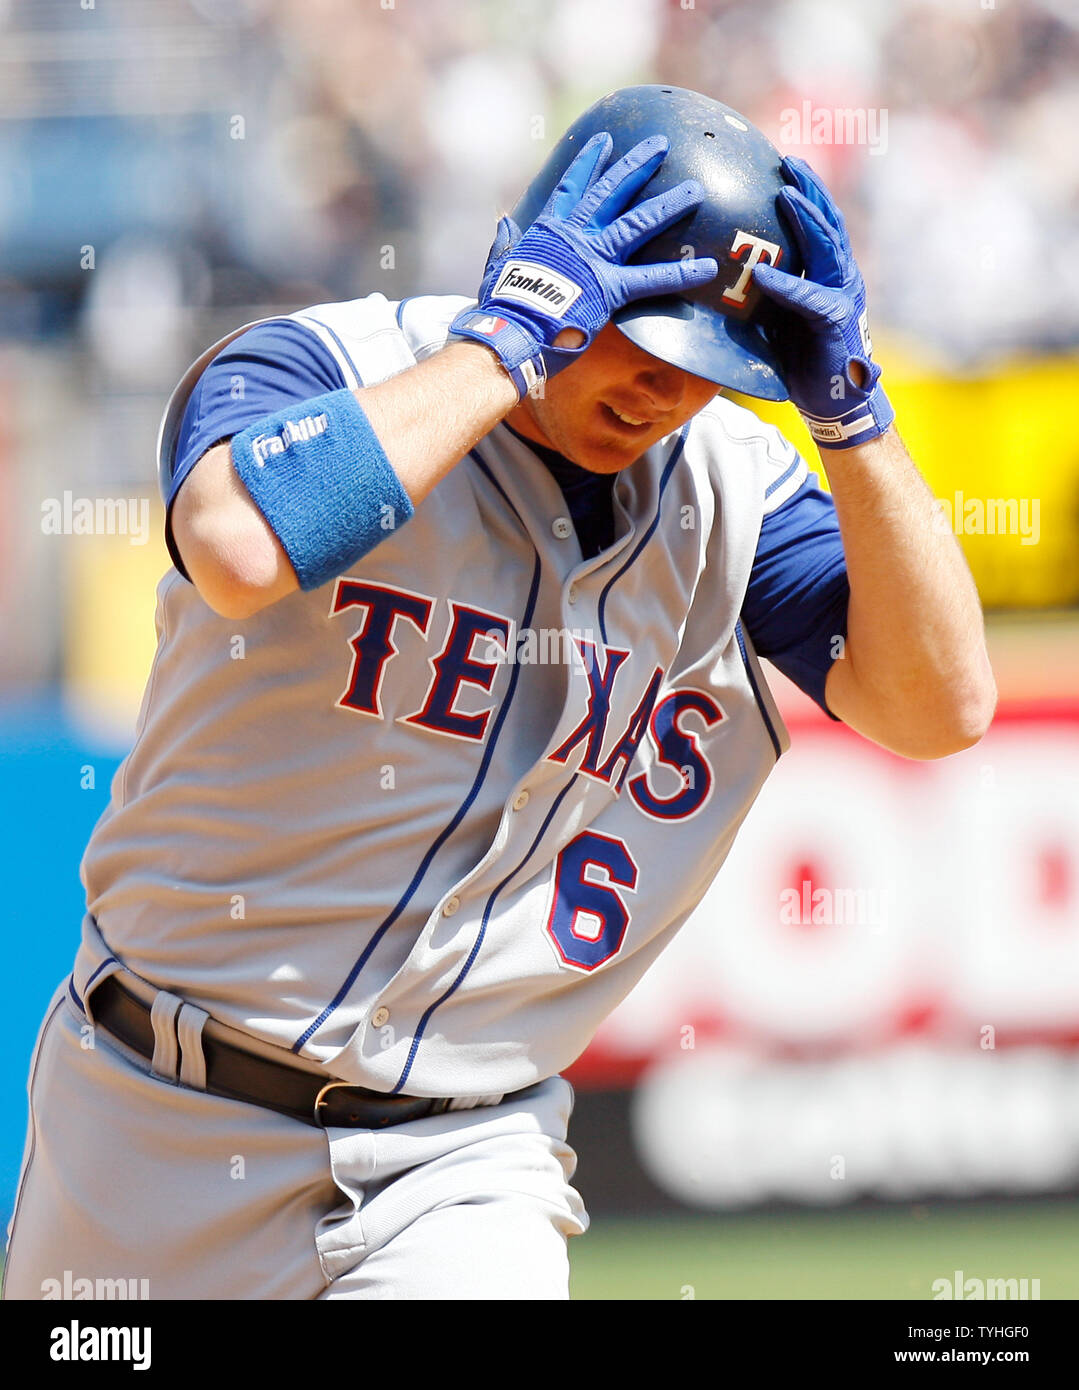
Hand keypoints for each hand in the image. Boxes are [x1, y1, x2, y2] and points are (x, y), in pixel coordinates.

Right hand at [451, 132, 717, 398]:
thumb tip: (504, 221)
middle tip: (661, 145)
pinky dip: (681, 274)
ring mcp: (594, 258)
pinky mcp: (609, 287)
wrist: (508, 332)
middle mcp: (576, 236)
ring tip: (696, 189)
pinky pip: (651, 278)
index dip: (589, 162)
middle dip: (638, 166)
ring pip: (638, 222)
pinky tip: (708, 268)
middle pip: (612, 192)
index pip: (572, 187)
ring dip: (669, 204)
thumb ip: (505, 241)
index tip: (605, 141)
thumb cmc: (500, 307)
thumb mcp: (498, 266)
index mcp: (549, 230)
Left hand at [752, 156, 893, 449]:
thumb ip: (764, 291)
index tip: (784, 166)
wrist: (833, 401)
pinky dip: (786, 284)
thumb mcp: (778, 317)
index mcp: (828, 273)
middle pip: (828, 221)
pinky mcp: (835, 321)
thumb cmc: (803, 361)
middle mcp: (840, 277)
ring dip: (806, 217)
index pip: (818, 223)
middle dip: (809, 188)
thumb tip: (723, 274)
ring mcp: (843, 295)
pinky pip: (808, 296)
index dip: (805, 192)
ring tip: (785, 193)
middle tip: (788, 160)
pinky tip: (763, 273)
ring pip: (826, 246)